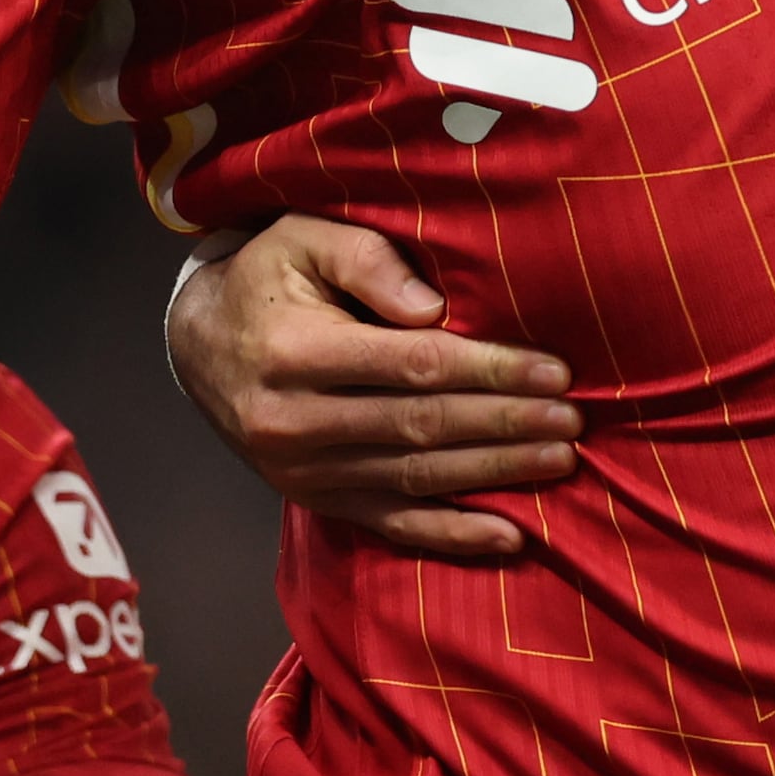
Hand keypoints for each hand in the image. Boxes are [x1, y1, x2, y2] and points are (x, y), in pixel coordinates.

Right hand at [163, 216, 578, 559]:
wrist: (200, 345)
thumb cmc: (268, 278)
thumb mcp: (304, 239)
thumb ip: (367, 260)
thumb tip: (435, 310)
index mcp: (295, 352)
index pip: (412, 365)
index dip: (488, 371)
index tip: (553, 370)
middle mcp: (295, 421)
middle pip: (421, 426)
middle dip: (505, 424)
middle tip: (574, 419)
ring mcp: (303, 472)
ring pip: (415, 479)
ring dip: (494, 474)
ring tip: (560, 460)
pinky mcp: (314, 500)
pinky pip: (391, 525)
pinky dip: (452, 536)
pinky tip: (508, 536)